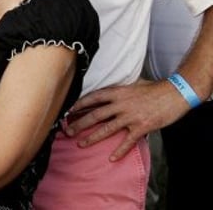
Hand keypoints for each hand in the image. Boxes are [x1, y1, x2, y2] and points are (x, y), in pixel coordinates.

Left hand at [67, 79, 191, 159]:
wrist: (175, 93)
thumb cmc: (155, 88)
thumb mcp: (132, 83)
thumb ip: (119, 90)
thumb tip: (107, 92)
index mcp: (117, 92)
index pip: (92, 98)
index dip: (78, 105)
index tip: (67, 111)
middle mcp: (121, 104)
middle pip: (94, 115)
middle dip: (79, 124)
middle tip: (67, 131)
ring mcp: (131, 116)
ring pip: (107, 129)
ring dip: (92, 138)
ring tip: (81, 144)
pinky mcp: (142, 127)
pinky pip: (128, 141)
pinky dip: (120, 151)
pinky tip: (112, 158)